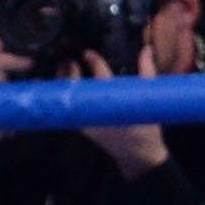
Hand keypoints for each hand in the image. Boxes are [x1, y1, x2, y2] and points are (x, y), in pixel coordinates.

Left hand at [72, 50, 170, 175]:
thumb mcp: (147, 98)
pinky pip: (66, 107)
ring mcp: (86, 120)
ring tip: (60, 70)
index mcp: (116, 103)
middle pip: (77, 88)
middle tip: (68, 61)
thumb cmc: (146, 128)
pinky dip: (61, 96)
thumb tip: (146, 50)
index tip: (88, 53)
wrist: (138, 154)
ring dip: (62, 83)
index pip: (102, 78)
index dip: (95, 63)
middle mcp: (97, 112)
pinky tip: (57, 86)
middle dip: (70, 74)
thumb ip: (147, 73)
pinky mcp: (80, 126)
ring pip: (68, 98)